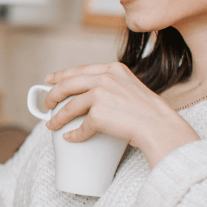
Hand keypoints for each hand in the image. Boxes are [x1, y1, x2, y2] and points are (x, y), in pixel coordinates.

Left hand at [43, 62, 198, 166]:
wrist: (160, 126)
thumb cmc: (149, 112)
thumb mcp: (131, 87)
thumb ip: (113, 86)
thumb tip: (91, 96)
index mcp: (113, 69)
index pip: (80, 69)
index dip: (61, 75)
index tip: (49, 80)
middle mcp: (105, 78)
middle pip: (68, 84)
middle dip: (52, 95)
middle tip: (46, 104)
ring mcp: (100, 94)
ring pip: (69, 106)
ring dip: (57, 117)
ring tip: (51, 125)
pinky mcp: (98, 113)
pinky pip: (81, 126)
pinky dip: (74, 134)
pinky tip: (70, 137)